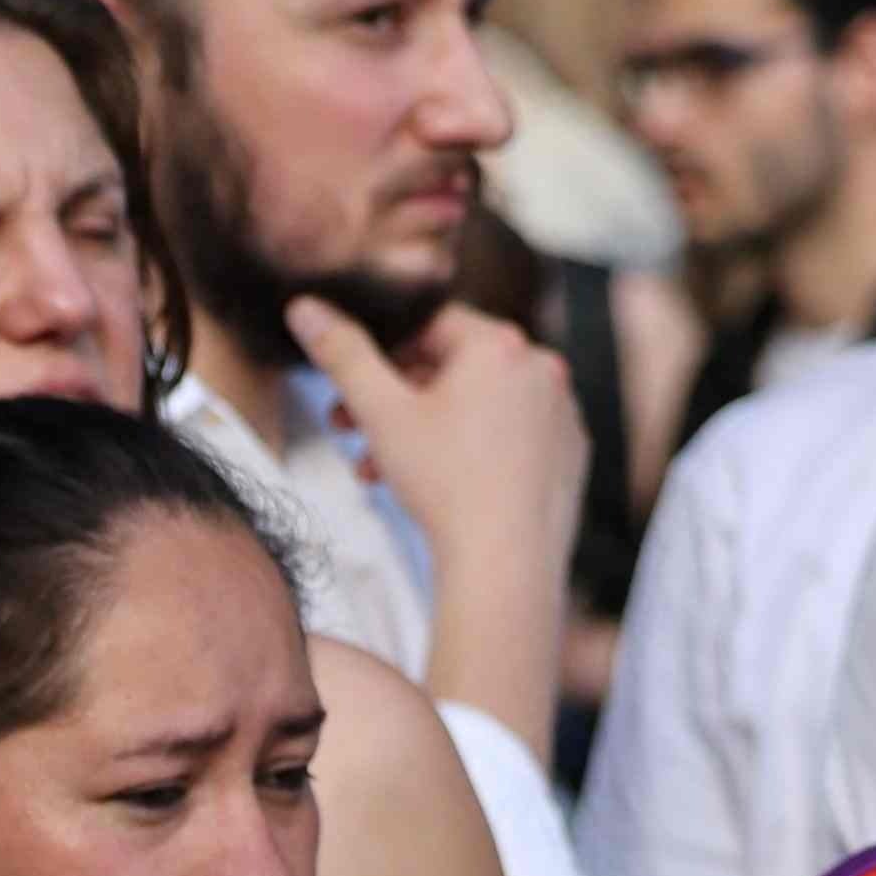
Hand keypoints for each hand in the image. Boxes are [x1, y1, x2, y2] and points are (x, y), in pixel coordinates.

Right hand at [284, 289, 582, 618]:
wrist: (504, 565)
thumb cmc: (447, 487)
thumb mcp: (381, 412)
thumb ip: (343, 354)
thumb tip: (307, 310)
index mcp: (501, 345)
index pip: (431, 325)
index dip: (385, 353)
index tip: (356, 383)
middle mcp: (542, 369)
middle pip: (454, 369)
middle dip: (396, 399)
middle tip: (353, 429)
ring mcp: (561, 414)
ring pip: (480, 407)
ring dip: (427, 430)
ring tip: (383, 467)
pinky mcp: (569, 455)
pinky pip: (511, 438)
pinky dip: (473, 451)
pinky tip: (439, 484)